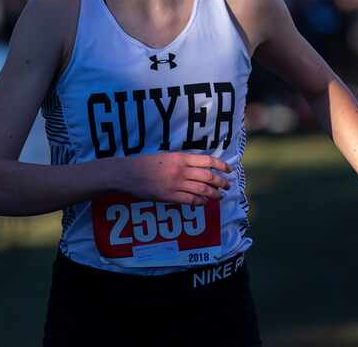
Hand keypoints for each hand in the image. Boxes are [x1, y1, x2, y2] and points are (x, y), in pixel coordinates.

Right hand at [113, 152, 231, 204]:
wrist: (128, 173)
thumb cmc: (146, 163)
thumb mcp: (166, 156)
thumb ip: (182, 161)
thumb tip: (197, 167)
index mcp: (180, 157)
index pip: (207, 160)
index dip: (221, 165)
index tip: (228, 169)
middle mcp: (181, 170)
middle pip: (208, 176)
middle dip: (221, 182)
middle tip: (227, 185)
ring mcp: (176, 184)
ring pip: (202, 189)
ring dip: (214, 194)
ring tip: (220, 196)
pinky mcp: (170, 196)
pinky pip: (190, 200)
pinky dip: (200, 201)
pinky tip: (204, 202)